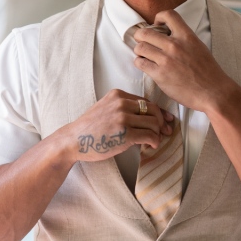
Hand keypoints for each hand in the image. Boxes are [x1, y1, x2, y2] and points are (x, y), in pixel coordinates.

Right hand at [59, 89, 174, 163]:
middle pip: (153, 110)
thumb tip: (148, 116)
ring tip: (154, 140)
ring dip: (157, 134)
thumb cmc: (90, 128)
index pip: (145, 101)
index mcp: (117, 95)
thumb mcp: (106, 108)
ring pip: (153, 123)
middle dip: (162, 122)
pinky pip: (150, 135)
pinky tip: (151, 146)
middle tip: (165, 131)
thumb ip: (124, 108)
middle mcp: (121, 103)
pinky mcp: (125, 133)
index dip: (158, 112)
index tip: (165, 120)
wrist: (75, 140)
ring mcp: (123, 117)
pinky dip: (154, 141)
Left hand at [132, 10, 232, 112]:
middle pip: (145, 32)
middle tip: (142, 41)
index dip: (158, 17)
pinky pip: (140, 63)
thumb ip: (183, 39)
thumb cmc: (208, 72)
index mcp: (187, 36)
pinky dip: (140, 63)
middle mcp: (174, 45)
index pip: (168, 15)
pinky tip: (145, 65)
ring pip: (140, 47)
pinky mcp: (160, 74)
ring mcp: (166, 60)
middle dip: (140, 36)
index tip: (157, 25)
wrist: (214, 93)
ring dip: (139, 51)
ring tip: (144, 55)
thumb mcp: (198, 47)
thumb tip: (167, 36)